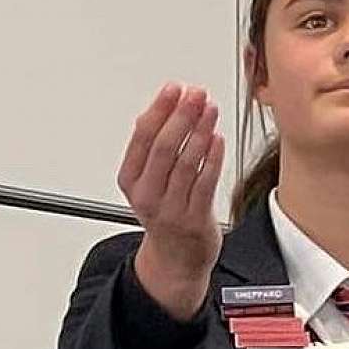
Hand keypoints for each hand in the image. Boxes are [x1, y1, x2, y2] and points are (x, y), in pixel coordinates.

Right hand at [117, 81, 223, 320]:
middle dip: (181, 116)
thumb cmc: (164, 212)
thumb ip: (151, 147)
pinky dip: (213, 157)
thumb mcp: (146, 180)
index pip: (142, 138)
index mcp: (130, 180)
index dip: (159, 110)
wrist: (176, 258)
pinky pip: (205, 182)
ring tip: (210, 110)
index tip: (174, 89)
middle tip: (196, 94)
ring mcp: (171, 209)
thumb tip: (164, 106)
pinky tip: (217, 138)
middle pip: (164, 148)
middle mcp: (148, 195)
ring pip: (186, 163)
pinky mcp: (195, 218)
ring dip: (200, 131)